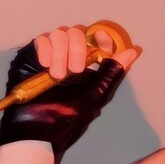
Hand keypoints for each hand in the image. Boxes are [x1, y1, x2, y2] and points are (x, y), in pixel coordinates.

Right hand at [0, 25, 141, 162]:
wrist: (38, 131)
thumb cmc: (67, 118)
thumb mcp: (96, 94)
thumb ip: (112, 72)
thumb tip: (133, 51)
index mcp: (85, 64)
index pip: (94, 38)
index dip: (101, 36)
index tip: (103, 41)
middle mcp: (67, 56)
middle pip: (76, 32)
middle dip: (78, 48)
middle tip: (75, 70)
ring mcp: (49, 55)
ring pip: (59, 34)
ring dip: (61, 52)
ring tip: (58, 76)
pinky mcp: (31, 57)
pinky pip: (40, 40)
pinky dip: (45, 49)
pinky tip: (46, 65)